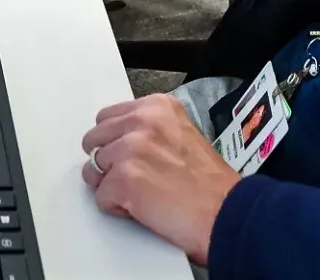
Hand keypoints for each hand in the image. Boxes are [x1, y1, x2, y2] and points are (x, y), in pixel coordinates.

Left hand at [80, 95, 240, 265]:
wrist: (226, 213)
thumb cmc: (211, 186)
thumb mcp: (183, 136)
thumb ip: (152, 131)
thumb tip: (120, 140)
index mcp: (158, 107)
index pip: (108, 117)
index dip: (115, 141)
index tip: (129, 156)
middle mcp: (142, 121)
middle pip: (94, 139)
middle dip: (106, 161)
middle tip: (132, 178)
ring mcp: (130, 148)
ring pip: (92, 169)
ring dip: (111, 186)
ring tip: (142, 194)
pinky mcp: (123, 179)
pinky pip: (100, 197)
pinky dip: (117, 208)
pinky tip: (143, 209)